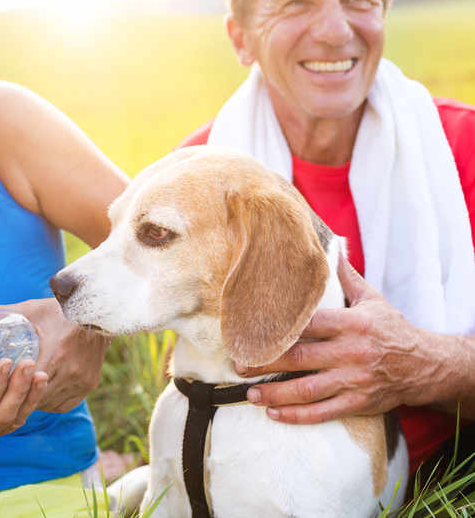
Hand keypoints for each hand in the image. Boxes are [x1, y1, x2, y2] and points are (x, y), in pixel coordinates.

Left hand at [0, 298, 110, 411]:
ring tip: (19, 391)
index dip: (10, 387)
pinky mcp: (89, 385)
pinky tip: (38, 393)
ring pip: (50, 403)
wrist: (97, 312)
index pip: (27, 384)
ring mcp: (82, 381)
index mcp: (56, 355)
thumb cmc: (60, 309)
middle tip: (4, 390)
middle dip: (19, 396)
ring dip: (33, 401)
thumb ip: (4, 315)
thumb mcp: (32, 309)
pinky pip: (63, 404)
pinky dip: (50, 401)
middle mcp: (71, 372)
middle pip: (36, 397)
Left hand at [235, 256, 439, 423]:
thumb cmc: (392, 329)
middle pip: (301, 357)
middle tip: (239, 365)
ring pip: (308, 389)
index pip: (309, 324)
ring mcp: (354, 380)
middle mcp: (351, 352)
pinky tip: (274, 414)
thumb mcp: (372, 299)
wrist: (426, 365)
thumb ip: (347, 278)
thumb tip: (332, 249)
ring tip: (250, 393)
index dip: (279, 329)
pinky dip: (297, 416)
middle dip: (266, 362)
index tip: (252, 331)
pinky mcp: (358, 403)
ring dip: (276, 393)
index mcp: (351, 324)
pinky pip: (323, 412)